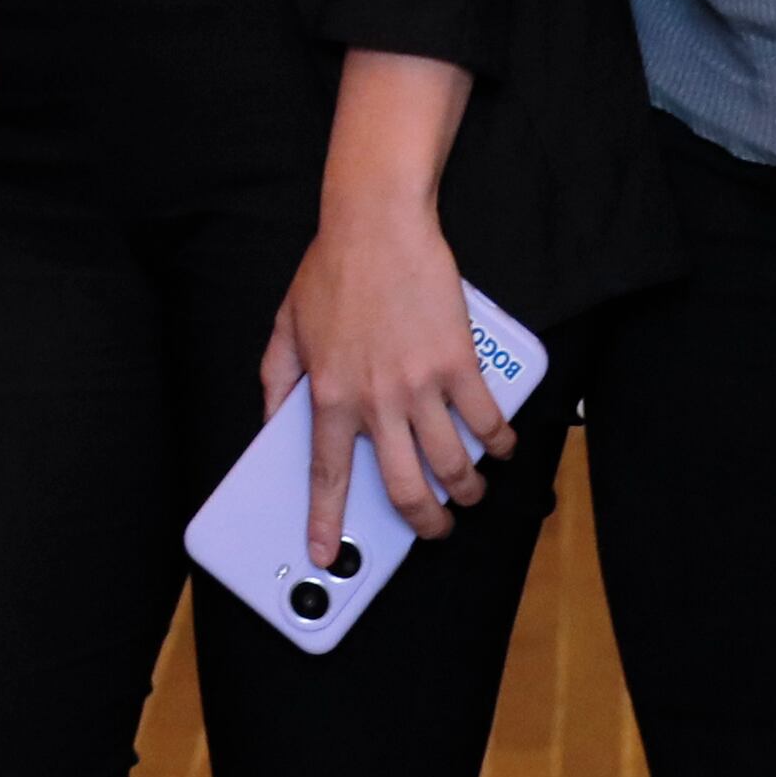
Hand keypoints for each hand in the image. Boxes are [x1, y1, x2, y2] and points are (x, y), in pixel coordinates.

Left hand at [258, 51, 499, 560]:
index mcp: (329, 396)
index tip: (325, 554)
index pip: (327, 476)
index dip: (326, 522)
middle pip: (405, 488)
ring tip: (470, 494)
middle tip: (432, 529)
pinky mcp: (459, 362)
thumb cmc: (332, 269)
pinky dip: (500, 442)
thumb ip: (277, 382)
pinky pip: (487, 420)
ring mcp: (421, 385)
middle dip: (423, 523)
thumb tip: (273, 422)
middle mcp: (375, 400)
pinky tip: (502, 446)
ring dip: (467, 492)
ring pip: (453, 465)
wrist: (377, 222)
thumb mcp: (286, 328)